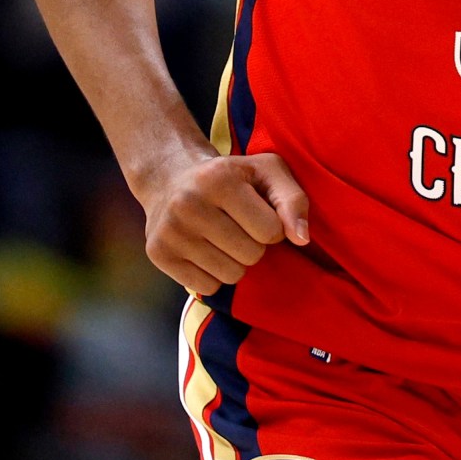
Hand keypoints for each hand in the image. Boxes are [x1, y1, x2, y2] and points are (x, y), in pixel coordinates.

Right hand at [142, 149, 309, 295]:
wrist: (170, 178)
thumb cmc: (230, 176)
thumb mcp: (267, 171)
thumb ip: (293, 200)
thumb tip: (302, 239)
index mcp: (219, 178)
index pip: (271, 231)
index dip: (272, 226)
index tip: (256, 213)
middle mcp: (188, 203)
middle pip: (251, 255)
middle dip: (253, 245)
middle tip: (237, 226)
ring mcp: (170, 231)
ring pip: (231, 275)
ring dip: (234, 262)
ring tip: (221, 237)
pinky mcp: (158, 254)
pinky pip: (206, 287)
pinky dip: (212, 275)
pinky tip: (203, 250)